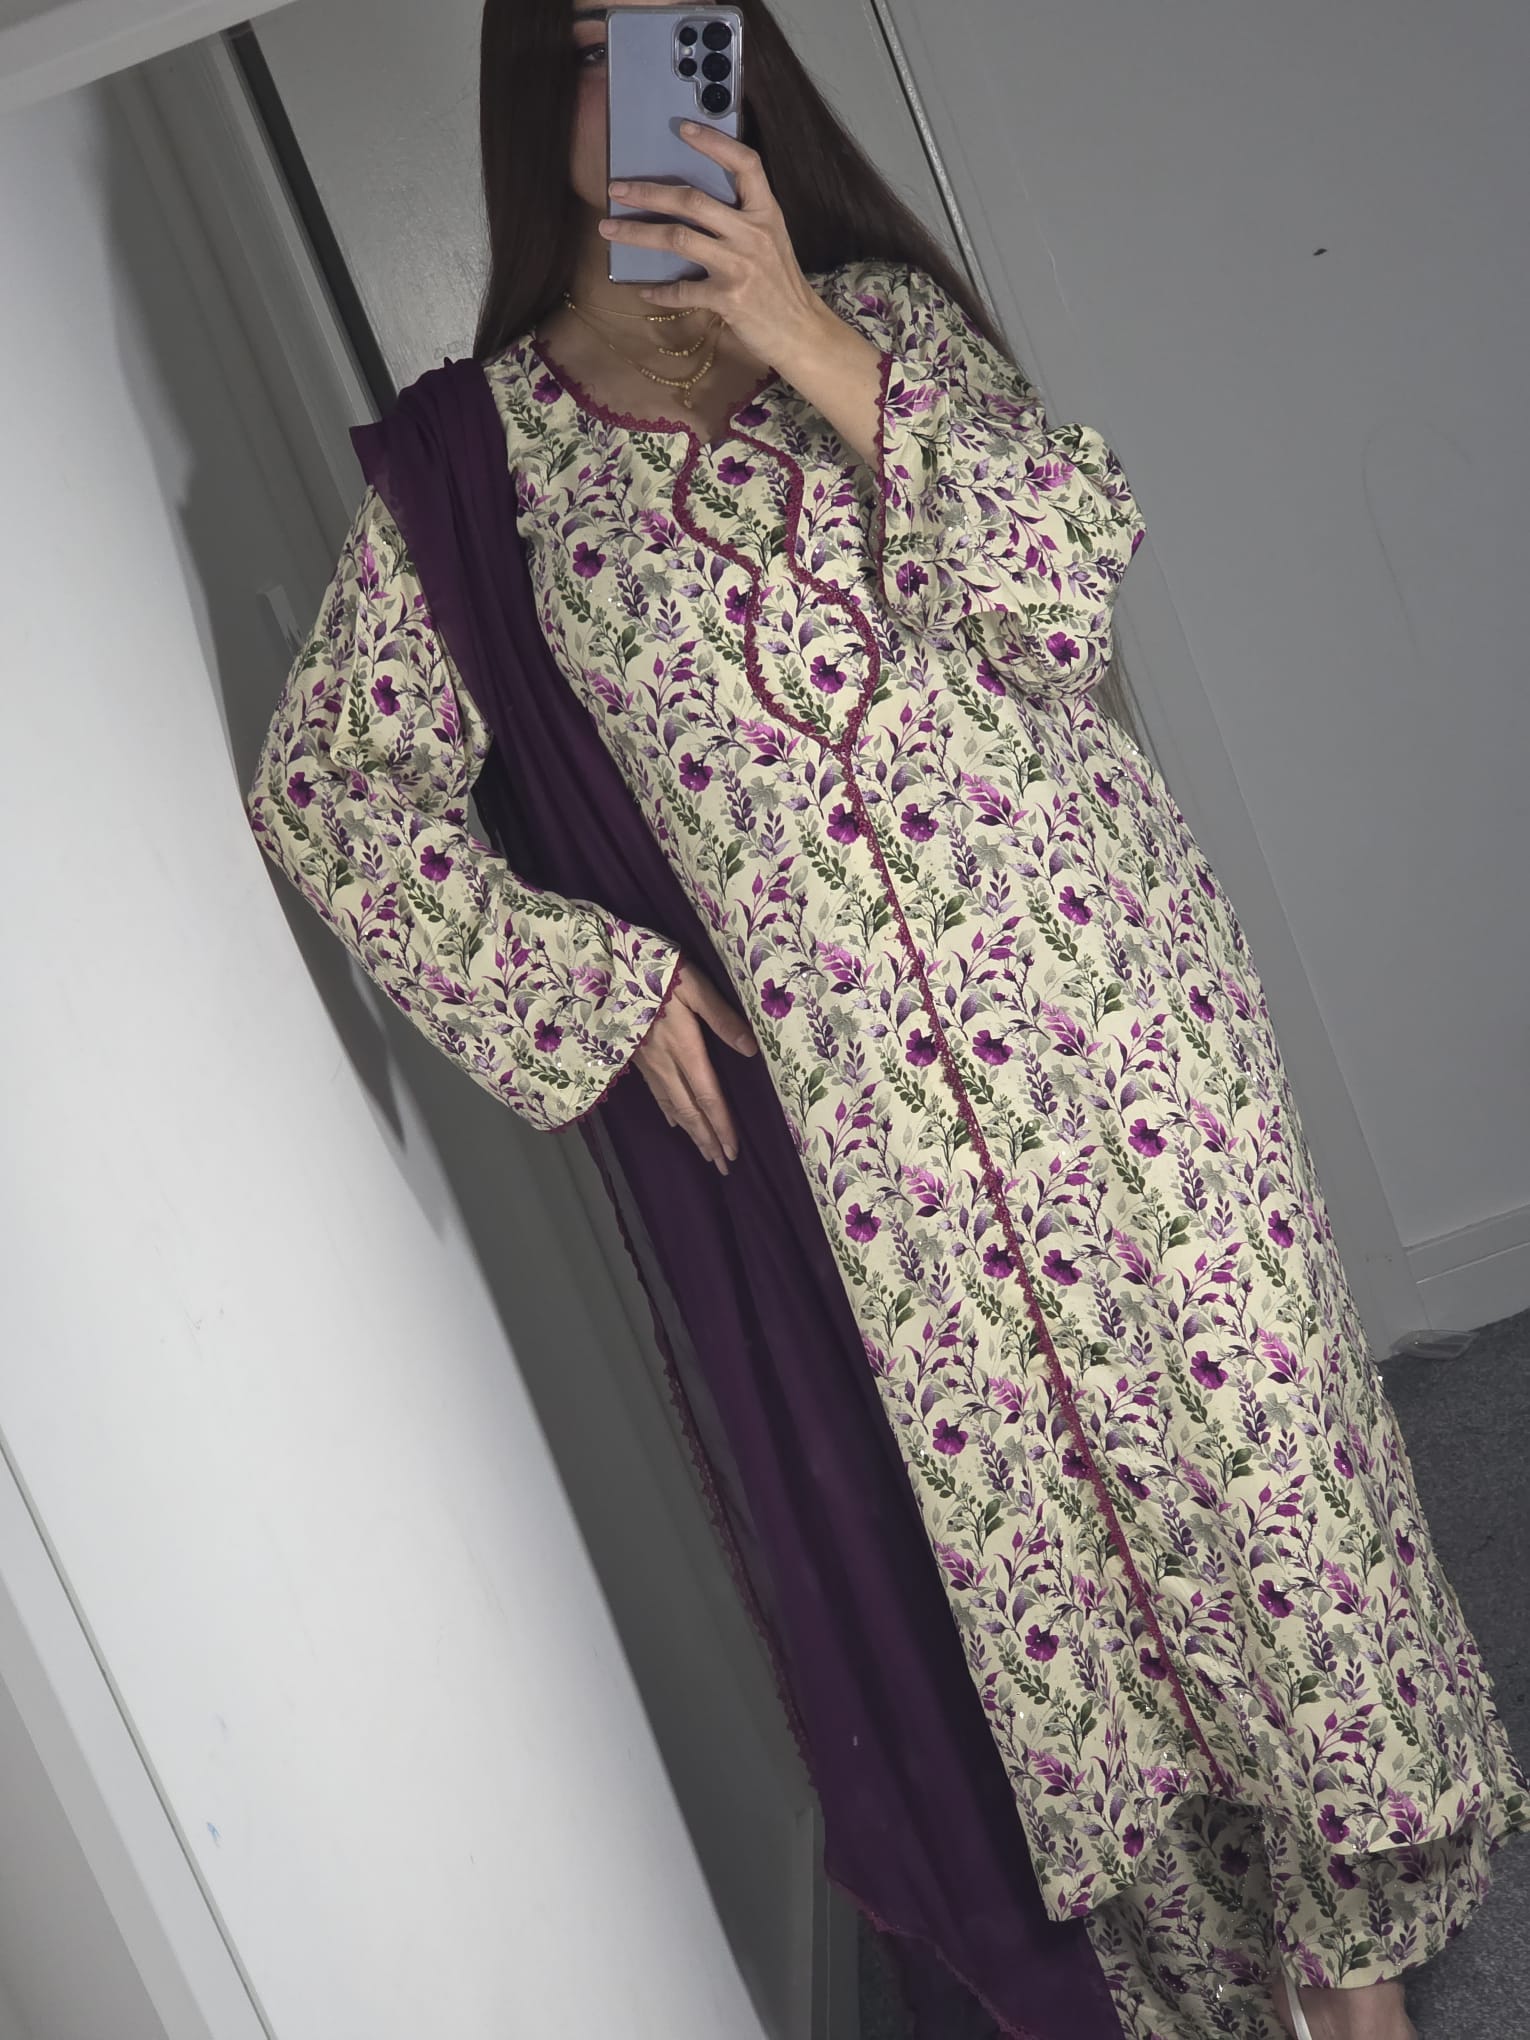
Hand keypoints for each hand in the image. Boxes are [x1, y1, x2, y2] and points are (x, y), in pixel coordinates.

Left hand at [600, 121, 825, 369]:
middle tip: (616, 189)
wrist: (802, 333)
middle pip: (693, 201)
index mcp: (766, 213)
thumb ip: (742, 221)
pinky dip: (659, 291)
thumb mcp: (772, 242)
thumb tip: (694, 205)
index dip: (715, 142)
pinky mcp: (728, 299)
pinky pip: (682, 290)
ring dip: (638, 233)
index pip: (745, 164)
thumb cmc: (782, 287)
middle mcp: (753, 234)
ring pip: (678, 239)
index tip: (683, 128)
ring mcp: (740, 266)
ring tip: (609, 230)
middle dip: (649, 192)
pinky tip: (644, 290)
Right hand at [635, 957, 758, 1173]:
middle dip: (707, 1140)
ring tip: (704, 1153)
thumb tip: (750, 1049)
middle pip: (690, 1111)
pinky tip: (675, 1122)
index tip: (732, 1151)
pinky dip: (670, 1113)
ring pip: (672, 1107)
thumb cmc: (654, 972)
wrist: (603, 970)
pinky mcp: (635, 1058)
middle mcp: (666, 1064)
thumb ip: (721, 1017)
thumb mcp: (694, 986)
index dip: (721, 1126)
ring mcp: (648, 1064)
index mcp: (684, 1049)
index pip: (708, 1097)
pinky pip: (656, 1094)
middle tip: (722, 1166)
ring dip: (691, 1133)